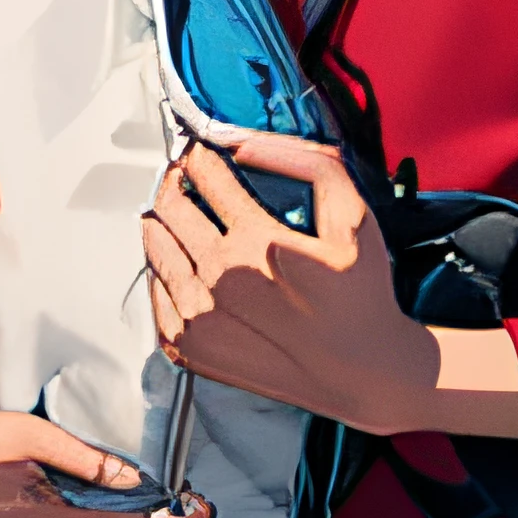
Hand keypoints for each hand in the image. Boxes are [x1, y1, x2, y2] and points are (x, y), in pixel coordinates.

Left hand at [142, 136, 517, 438]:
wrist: (362, 371)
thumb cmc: (361, 293)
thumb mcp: (354, 215)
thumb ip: (309, 164)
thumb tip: (244, 146)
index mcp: (256, 241)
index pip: (205, 176)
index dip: (199, 157)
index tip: (200, 153)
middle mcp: (219, 278)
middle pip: (170, 207)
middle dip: (175, 183)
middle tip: (182, 177)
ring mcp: (200, 316)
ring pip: (155, 248)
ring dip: (161, 222)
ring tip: (173, 215)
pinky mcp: (190, 347)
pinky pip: (155, 294)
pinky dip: (160, 271)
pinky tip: (179, 263)